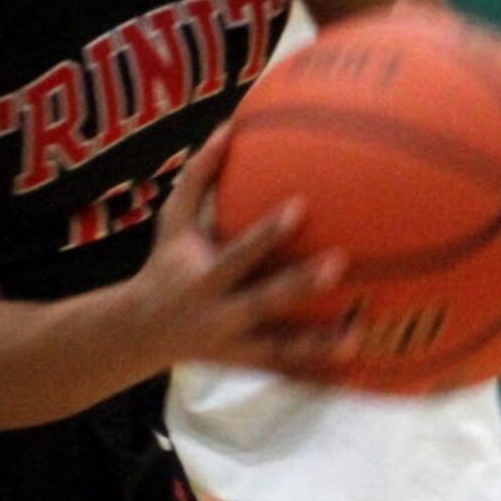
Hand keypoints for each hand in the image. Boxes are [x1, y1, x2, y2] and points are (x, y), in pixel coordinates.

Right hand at [132, 127, 357, 377]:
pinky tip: (357, 371)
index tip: (301, 206)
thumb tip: (230, 126)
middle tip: (340, 263)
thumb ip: (199, 175)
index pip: (239, 251)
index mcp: (203, 274)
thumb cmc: (166, 262)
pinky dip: (318, 374)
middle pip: (265, 300)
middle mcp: (220, 312)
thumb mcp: (172, 220)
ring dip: (319, 345)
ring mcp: (236, 345)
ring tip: (359, 335)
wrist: (140, 332)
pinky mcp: (248, 366)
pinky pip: (287, 372)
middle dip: (300, 285)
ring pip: (281, 348)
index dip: (268, 232)